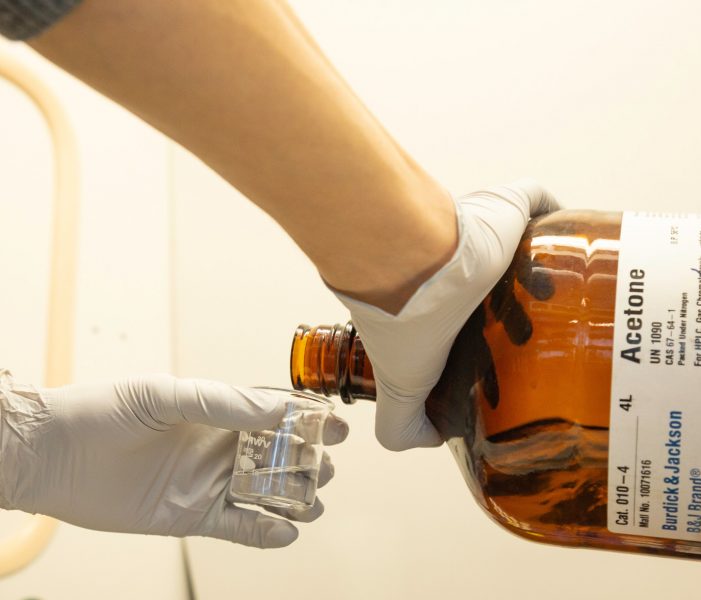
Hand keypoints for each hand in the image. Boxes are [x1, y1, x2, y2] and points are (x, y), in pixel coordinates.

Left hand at [0, 371, 347, 547]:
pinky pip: (237, 526)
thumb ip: (221, 402)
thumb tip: (275, 410)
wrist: (51, 454)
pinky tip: (286, 532)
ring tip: (312, 501)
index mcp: (216, 411)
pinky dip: (263, 532)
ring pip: (264, 493)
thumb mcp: (164, 395)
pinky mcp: (191, 516)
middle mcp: (217, 446)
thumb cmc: (102, 412)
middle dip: (307, 461)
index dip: (306, 421)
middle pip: (277, 456)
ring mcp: (207, 482)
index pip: (273, 415)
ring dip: (293, 498)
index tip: (335, 426)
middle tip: (326, 467)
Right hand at [334, 179, 557, 449]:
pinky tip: (578, 250)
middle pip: (499, 290)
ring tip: (573, 307)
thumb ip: (402, 424)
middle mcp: (453, 267)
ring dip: (546, 274)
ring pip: (522, 250)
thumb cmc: (406, 318)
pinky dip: (557, 218)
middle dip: (526, 314)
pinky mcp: (503, 207)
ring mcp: (478, 233)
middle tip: (549, 338)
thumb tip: (434, 437)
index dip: (491, 344)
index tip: (515, 363)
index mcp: (432, 304)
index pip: (465, 324)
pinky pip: (537, 203)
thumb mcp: (399, 388)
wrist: (413, 258)